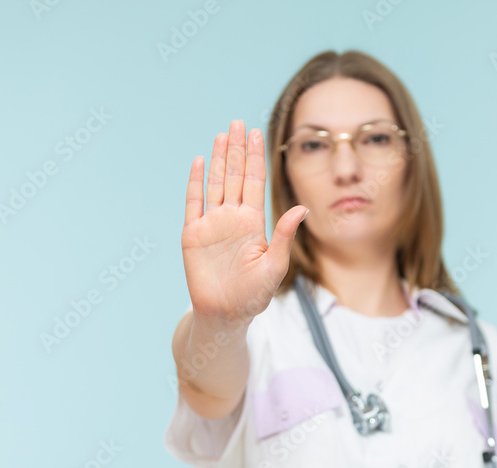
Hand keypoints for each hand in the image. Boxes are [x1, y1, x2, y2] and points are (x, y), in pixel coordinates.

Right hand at [182, 119, 308, 328]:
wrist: (225, 315)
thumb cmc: (253, 295)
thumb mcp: (275, 265)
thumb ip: (285, 236)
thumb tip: (303, 208)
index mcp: (253, 223)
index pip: (255, 182)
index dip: (255, 158)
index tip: (257, 133)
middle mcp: (232, 218)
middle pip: (235, 176)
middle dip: (237, 150)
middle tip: (238, 123)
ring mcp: (212, 224)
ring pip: (216, 183)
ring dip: (220, 159)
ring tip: (222, 134)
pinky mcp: (193, 234)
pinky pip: (194, 202)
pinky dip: (197, 182)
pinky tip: (201, 161)